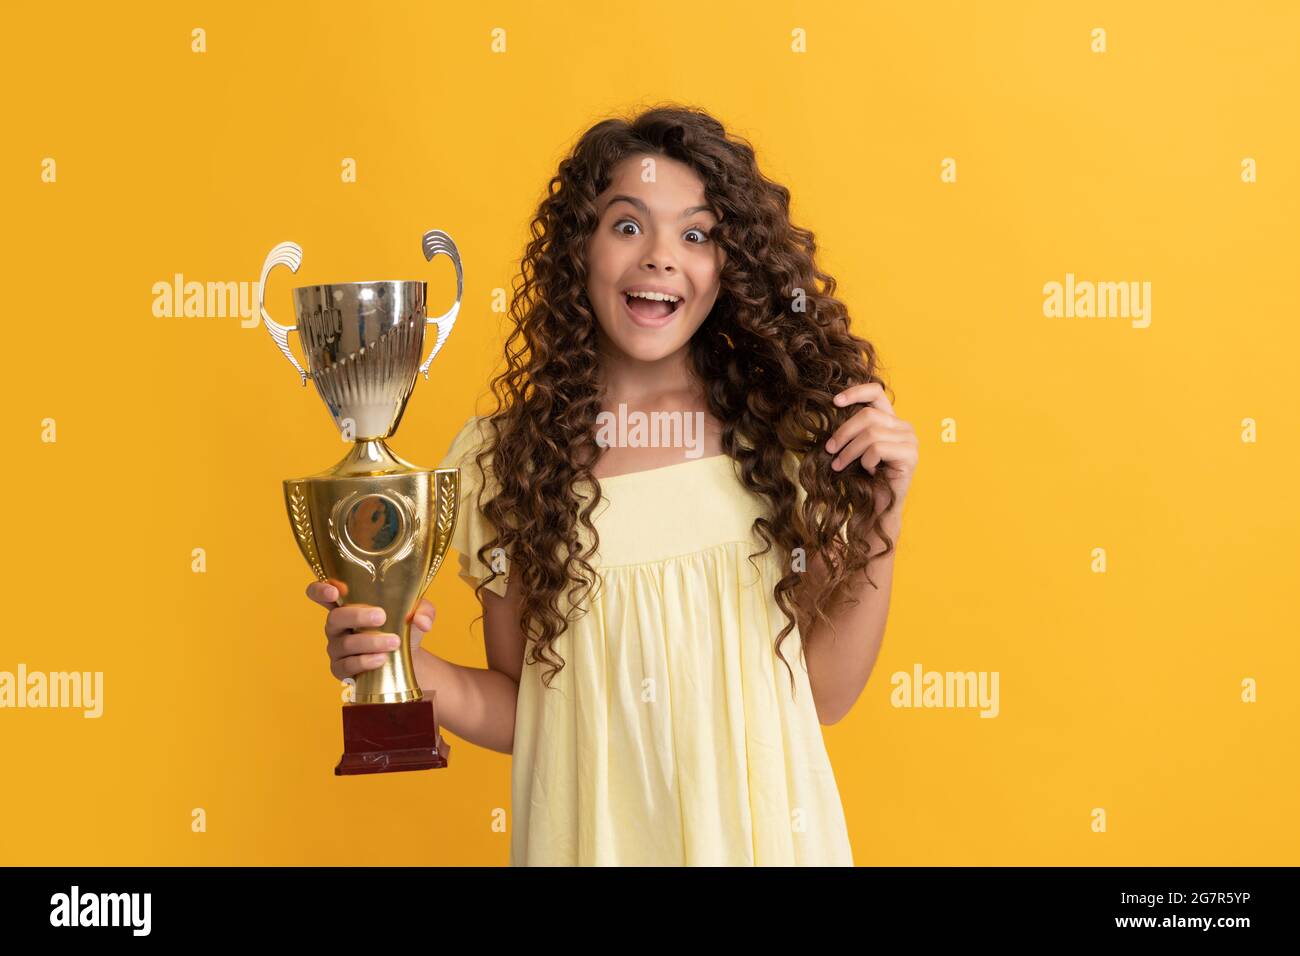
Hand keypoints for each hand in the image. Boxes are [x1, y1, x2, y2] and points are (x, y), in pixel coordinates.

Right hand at [305, 581, 436, 680]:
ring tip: (394, 642)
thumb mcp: (416, 611)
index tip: (334, 591)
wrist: (408, 657)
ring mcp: (336, 648)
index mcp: (347, 603)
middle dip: (358, 616)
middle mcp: (336, 625)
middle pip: (335, 617)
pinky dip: (365, 662)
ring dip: (370, 642)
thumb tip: (421, 621)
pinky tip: (381, 660)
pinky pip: (347, 666)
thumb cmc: (403, 625)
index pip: (320, 593)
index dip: (320, 590)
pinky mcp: (341, 669)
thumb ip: (423, 609)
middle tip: (382, 616)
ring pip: (345, 643)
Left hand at [825, 382, 917, 509]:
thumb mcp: (853, 447)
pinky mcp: (911, 455)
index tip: (834, 401)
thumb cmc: (863, 478)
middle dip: (843, 432)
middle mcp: (904, 426)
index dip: (855, 392)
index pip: (876, 392)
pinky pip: (878, 449)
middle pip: (868, 415)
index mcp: (890, 419)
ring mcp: (910, 440)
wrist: (876, 507)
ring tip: (840, 465)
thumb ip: (851, 427)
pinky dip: (866, 461)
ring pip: (871, 433)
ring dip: (850, 451)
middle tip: (829, 449)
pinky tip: (868, 471)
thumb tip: (834, 401)